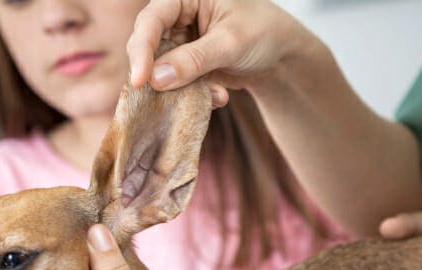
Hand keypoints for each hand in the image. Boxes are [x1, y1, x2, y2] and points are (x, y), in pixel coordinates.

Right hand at [127, 0, 314, 105]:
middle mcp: (176, 19)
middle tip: (163, 98)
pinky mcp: (185, 67)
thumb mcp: (230, 43)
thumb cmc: (262, 33)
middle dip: (156, 75)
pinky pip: (176, 86)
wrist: (281, 55)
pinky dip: (192, 96)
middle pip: (147, 47)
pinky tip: (219, 96)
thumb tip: (156, 79)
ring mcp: (179, 45)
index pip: (151, 20)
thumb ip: (193, 60)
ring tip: (214, 95)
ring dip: (180, 90)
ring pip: (159, 71)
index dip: (141, 49)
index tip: (140, 80)